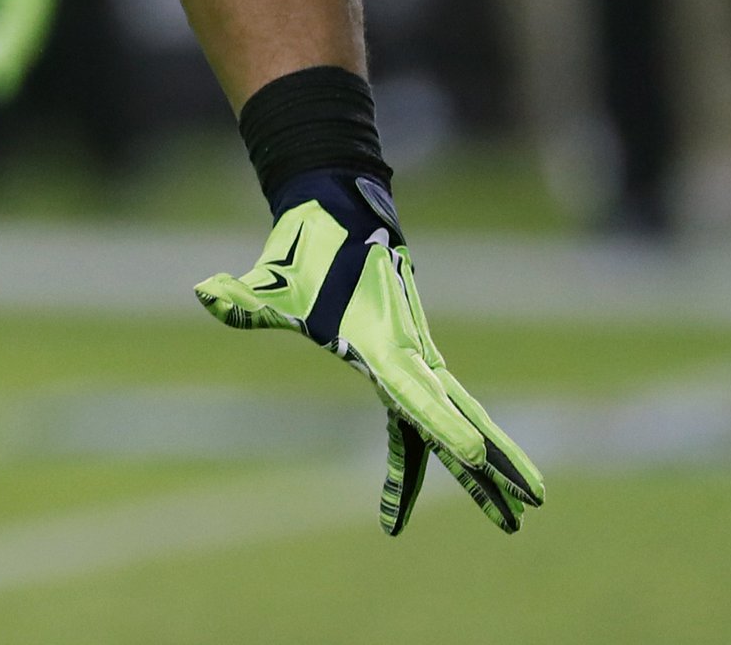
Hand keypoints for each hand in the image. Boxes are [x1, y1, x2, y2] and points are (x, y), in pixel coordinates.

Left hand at [195, 171, 543, 533]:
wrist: (339, 216)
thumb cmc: (304, 253)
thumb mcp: (270, 280)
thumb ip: (242, 298)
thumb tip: (204, 292)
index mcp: (381, 342)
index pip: (416, 395)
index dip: (443, 427)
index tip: (473, 459)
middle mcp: (409, 352)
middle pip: (455, 418)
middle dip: (488, 467)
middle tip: (526, 510)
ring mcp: (415, 356)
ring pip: (456, 419)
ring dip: (486, 467)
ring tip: (516, 515)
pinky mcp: (410, 358)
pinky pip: (433, 412)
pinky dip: (448, 446)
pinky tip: (470, 480)